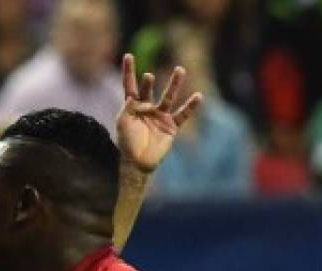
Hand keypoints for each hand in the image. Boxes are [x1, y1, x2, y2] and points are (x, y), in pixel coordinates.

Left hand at [116, 53, 202, 173]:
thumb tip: (131, 96)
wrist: (138, 163)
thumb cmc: (127, 144)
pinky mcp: (171, 125)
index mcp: (133, 107)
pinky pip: (183, 114)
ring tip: (180, 70)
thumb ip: (126, 110)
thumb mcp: (123, 125)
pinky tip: (198, 96)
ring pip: (169, 96)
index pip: (130, 86)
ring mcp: (160, 116)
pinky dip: (191, 106)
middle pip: (149, 90)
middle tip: (148, 77)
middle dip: (148, 83)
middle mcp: (147, 108)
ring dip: (174, 84)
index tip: (128, 55)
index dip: (129, 71)